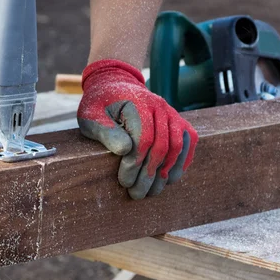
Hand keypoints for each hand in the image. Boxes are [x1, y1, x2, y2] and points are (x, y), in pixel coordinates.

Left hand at [77, 59, 197, 199]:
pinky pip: (188, 142)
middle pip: (161, 146)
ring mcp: (171, 112)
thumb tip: (124, 150)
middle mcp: (158, 106)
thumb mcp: (91, 115)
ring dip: (167, 172)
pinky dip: (182, 162)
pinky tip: (170, 179)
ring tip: (153, 191)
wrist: (115, 85)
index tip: (124, 181)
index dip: (134, 164)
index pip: (142, 139)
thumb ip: (104, 131)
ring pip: (178, 146)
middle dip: (149, 175)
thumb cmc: (100, 104)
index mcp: (136, 103)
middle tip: (137, 194)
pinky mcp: (178, 120)